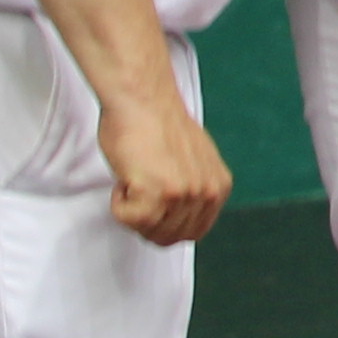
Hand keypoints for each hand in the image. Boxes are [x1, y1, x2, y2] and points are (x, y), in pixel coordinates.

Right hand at [98, 88, 231, 246]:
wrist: (143, 100)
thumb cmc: (156, 123)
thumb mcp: (193, 162)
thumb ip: (193, 188)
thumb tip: (181, 212)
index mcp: (219, 187)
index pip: (193, 232)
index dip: (166, 225)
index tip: (152, 211)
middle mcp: (207, 193)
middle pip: (169, 237)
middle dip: (146, 221)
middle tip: (137, 193)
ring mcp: (185, 194)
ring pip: (148, 230)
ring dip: (132, 208)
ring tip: (136, 177)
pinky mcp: (158, 193)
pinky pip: (129, 219)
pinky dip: (118, 204)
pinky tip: (127, 178)